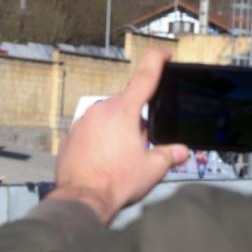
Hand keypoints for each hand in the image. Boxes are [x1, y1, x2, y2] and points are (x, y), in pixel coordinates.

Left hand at [48, 49, 188, 223]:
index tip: (163, 53)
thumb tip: (179, 151)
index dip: (157, 62)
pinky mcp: (71, 136)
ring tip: (121, 159)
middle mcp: (100, 111)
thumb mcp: (152, 169)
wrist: (81, 198)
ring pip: (108, 120)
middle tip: (141, 146)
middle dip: (137, 121)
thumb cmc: (114, 182)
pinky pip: (91, 132)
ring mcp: (82, 122)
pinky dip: (100, 141)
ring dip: (118, 132)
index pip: (144, 77)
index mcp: (123, 111)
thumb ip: (168, 155)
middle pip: (126, 106)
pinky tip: (104, 161)